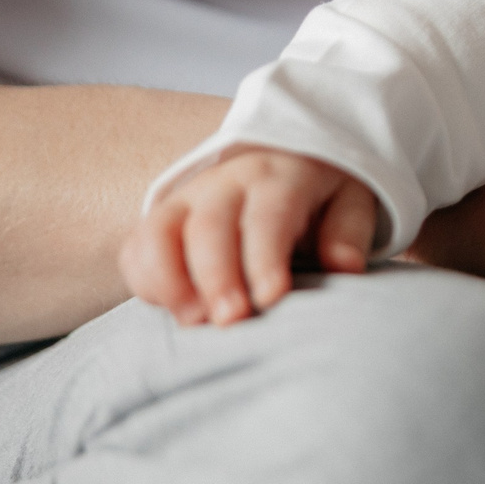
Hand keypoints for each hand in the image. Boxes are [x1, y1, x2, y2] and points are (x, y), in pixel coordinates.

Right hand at [120, 146, 375, 326]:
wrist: (282, 161)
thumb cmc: (319, 195)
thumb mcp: (348, 202)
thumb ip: (347, 232)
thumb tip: (346, 267)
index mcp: (277, 176)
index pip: (267, 216)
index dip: (265, 258)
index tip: (272, 298)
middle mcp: (224, 183)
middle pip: (208, 227)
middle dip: (217, 278)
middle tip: (231, 322)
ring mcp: (185, 200)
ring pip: (159, 233)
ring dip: (170, 281)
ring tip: (194, 322)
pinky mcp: (158, 220)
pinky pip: (136, 248)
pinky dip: (145, 281)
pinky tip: (172, 310)